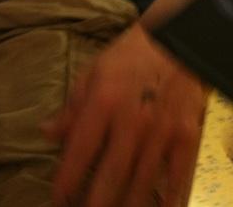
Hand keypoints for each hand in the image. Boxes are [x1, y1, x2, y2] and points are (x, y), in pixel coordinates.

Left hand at [46, 23, 207, 206]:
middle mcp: (131, 122)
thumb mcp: (91, 72)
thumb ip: (71, 108)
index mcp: (103, 104)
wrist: (176, 42)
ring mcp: (161, 133)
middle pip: (110, 174)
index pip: (79, 150)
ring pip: (142, 182)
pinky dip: (169, 200)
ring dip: (127, 205)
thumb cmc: (128, 57)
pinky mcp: (187, 138)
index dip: (67, 179)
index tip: (57, 199)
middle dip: (95, 202)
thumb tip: (45, 133)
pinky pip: (178, 177)